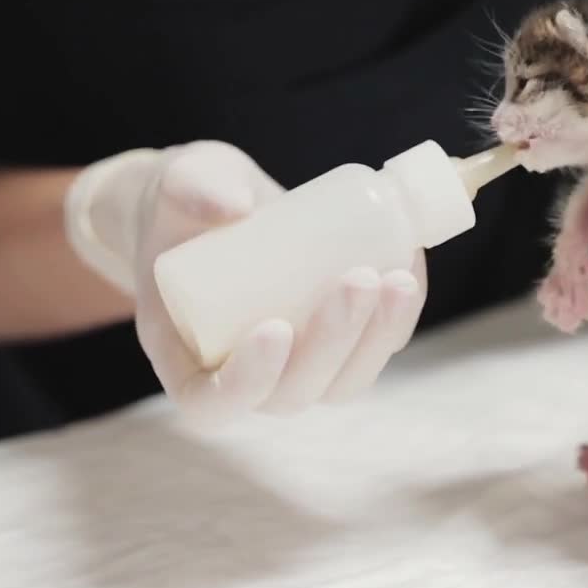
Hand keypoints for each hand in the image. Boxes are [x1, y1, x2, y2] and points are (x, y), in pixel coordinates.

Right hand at [65, 141, 424, 424]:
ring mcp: (296, 364)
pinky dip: (397, 317)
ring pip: (341, 381)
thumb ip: (194, 186)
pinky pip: (372, 346)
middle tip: (357, 279)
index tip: (276, 327)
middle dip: (332, 344)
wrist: (218, 199)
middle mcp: (244, 375)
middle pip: (293, 394)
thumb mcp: (177, 184)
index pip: (212, 403)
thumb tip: (236, 205)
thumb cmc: (183, 203)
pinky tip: (409, 265)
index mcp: (185, 359)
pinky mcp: (338, 340)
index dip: (247, 382)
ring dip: (376, 338)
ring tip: (399, 278)